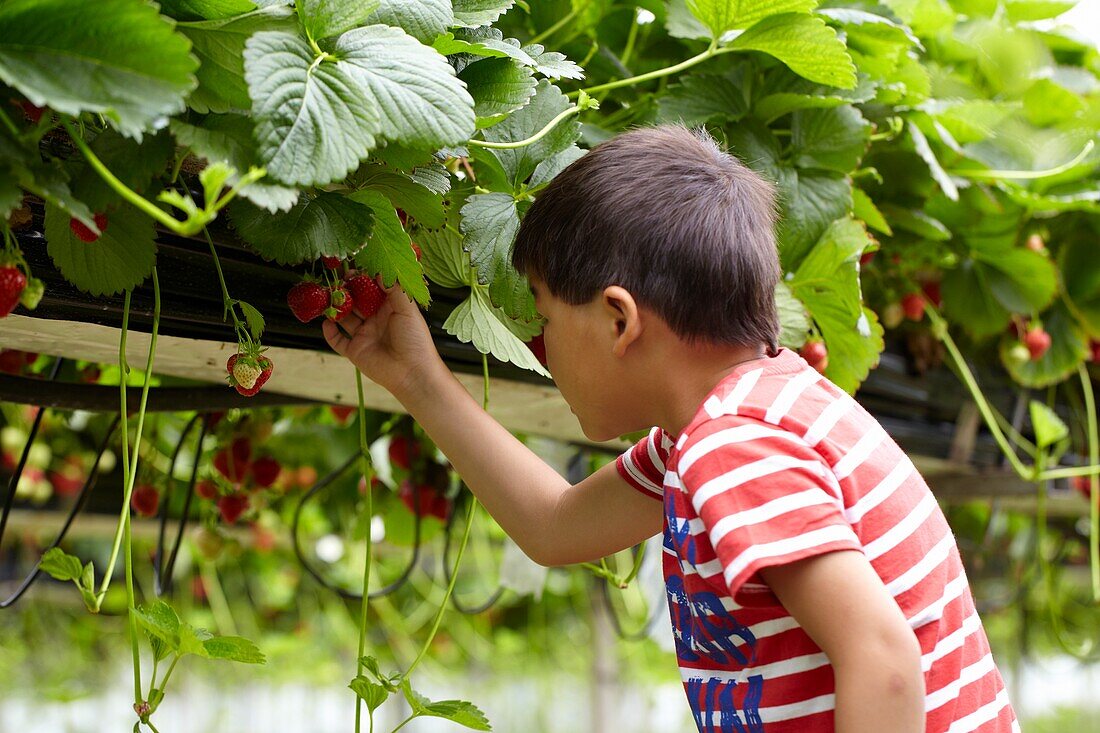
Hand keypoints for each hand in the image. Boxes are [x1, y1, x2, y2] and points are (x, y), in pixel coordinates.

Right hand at [321, 279, 444, 397]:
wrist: (412, 373)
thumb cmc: (415, 340)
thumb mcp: (408, 309)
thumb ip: (395, 289)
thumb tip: (380, 271)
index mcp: (390, 309)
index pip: (373, 289)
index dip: (363, 279)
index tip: (352, 269)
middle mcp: (376, 320)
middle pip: (356, 302)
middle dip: (346, 291)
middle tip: (336, 281)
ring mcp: (365, 335)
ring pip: (344, 318)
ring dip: (335, 309)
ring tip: (328, 298)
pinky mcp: (355, 351)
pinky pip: (337, 340)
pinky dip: (329, 332)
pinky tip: (326, 322)